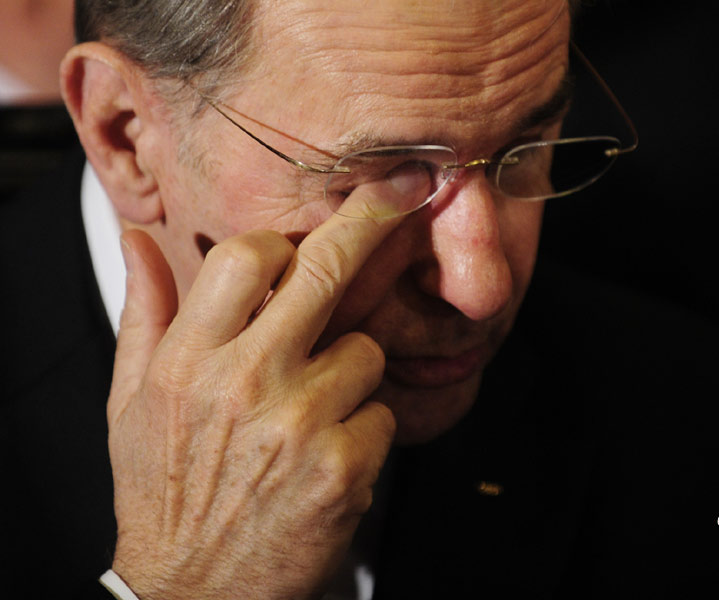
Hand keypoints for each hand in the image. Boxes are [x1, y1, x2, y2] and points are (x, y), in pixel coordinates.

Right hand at [107, 171, 428, 598]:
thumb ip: (145, 312)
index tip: (304, 239)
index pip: (246, 255)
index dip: (283, 242)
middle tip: (408, 187)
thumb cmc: (165, 490)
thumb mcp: (131, 402)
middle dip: (372, 222)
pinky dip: (365, 432)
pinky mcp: (345, 467)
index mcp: (189, 360)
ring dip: (351, 375)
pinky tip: (326, 459)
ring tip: (309, 415)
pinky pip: (383, 415)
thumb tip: (139, 238)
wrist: (195, 591)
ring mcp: (300, 424)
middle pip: (327, 270)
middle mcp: (245, 381)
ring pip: (366, 352)